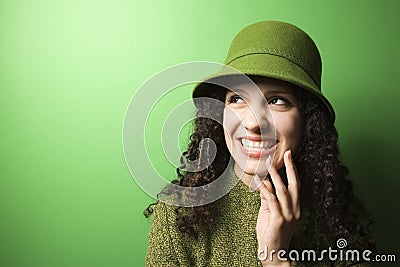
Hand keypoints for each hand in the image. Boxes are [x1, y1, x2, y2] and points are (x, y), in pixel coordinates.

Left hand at [256, 150, 299, 265]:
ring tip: (269, 163)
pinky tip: (258, 181)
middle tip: (287, 154)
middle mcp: (295, 210)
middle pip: (293, 184)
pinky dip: (264, 189)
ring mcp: (288, 215)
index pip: (296, 186)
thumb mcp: (270, 213)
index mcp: (295, 208)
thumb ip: (268, 200)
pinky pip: (271, 200)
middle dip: (290, 168)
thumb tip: (264, 185)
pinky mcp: (279, 219)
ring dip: (275, 175)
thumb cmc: (271, 234)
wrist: (273, 254)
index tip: (290, 157)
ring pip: (282, 190)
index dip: (293, 171)